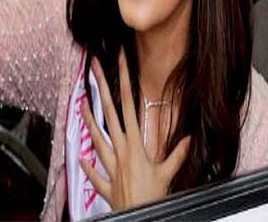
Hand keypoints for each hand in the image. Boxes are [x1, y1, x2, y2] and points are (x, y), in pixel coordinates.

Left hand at [79, 50, 190, 209]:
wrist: (140, 217)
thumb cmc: (153, 197)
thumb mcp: (168, 174)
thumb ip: (177, 155)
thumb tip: (187, 138)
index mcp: (135, 145)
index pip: (129, 106)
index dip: (124, 82)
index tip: (120, 62)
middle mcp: (119, 150)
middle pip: (109, 112)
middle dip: (102, 88)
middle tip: (94, 67)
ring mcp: (110, 164)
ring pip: (97, 137)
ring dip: (89, 120)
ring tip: (81, 103)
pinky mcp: (105, 182)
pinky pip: (94, 172)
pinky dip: (88, 165)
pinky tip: (80, 157)